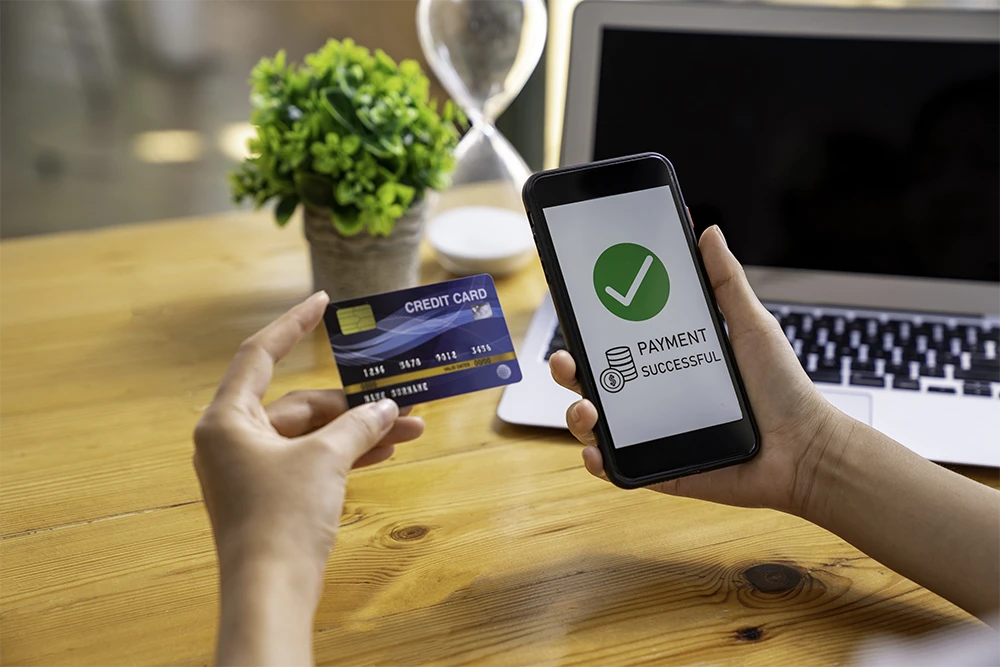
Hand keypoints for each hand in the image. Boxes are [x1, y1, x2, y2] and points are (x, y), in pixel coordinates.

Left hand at [193, 291, 424, 585]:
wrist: (271, 592)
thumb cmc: (281, 519)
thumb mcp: (326, 460)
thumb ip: (358, 425)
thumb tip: (386, 408)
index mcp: (227, 419)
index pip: (259, 354)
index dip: (293, 324)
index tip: (322, 302)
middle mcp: (233, 439)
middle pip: (300, 403)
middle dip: (353, 403)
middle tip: (399, 399)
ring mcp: (252, 470)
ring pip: (311, 435)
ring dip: (358, 431)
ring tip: (407, 427)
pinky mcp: (270, 495)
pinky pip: (311, 461)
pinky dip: (345, 455)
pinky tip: (385, 451)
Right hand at [550, 225, 849, 514]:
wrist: (806, 449)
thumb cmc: (783, 388)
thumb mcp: (750, 325)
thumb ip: (725, 281)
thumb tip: (708, 233)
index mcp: (668, 360)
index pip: (617, 342)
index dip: (588, 329)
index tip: (573, 310)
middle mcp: (655, 396)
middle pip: (595, 380)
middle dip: (567, 368)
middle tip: (566, 359)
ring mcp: (655, 434)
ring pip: (597, 424)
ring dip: (578, 413)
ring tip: (588, 407)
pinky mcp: (661, 470)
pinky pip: (618, 468)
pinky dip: (597, 460)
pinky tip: (596, 451)